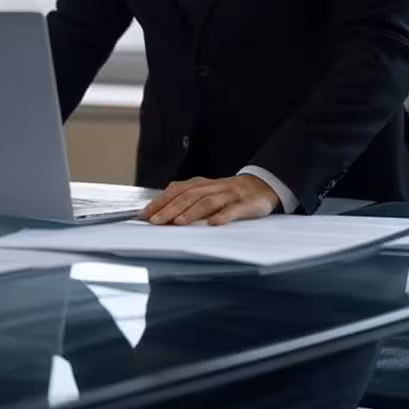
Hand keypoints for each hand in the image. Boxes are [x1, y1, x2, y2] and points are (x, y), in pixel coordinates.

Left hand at [140, 175, 281, 225]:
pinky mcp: (244, 204)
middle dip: (171, 208)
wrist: (261, 185)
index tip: (146, 213)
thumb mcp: (206, 190)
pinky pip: (232, 210)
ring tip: (179, 222)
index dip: (161, 201)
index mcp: (202, 185)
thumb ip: (186, 195)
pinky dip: (222, 216)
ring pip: (208, 201)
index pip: (177, 191)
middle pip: (189, 196)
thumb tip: (160, 203)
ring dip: (192, 212)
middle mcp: (213, 188)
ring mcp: (229, 195)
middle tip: (156, 221)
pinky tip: (213, 223)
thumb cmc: (229, 192)